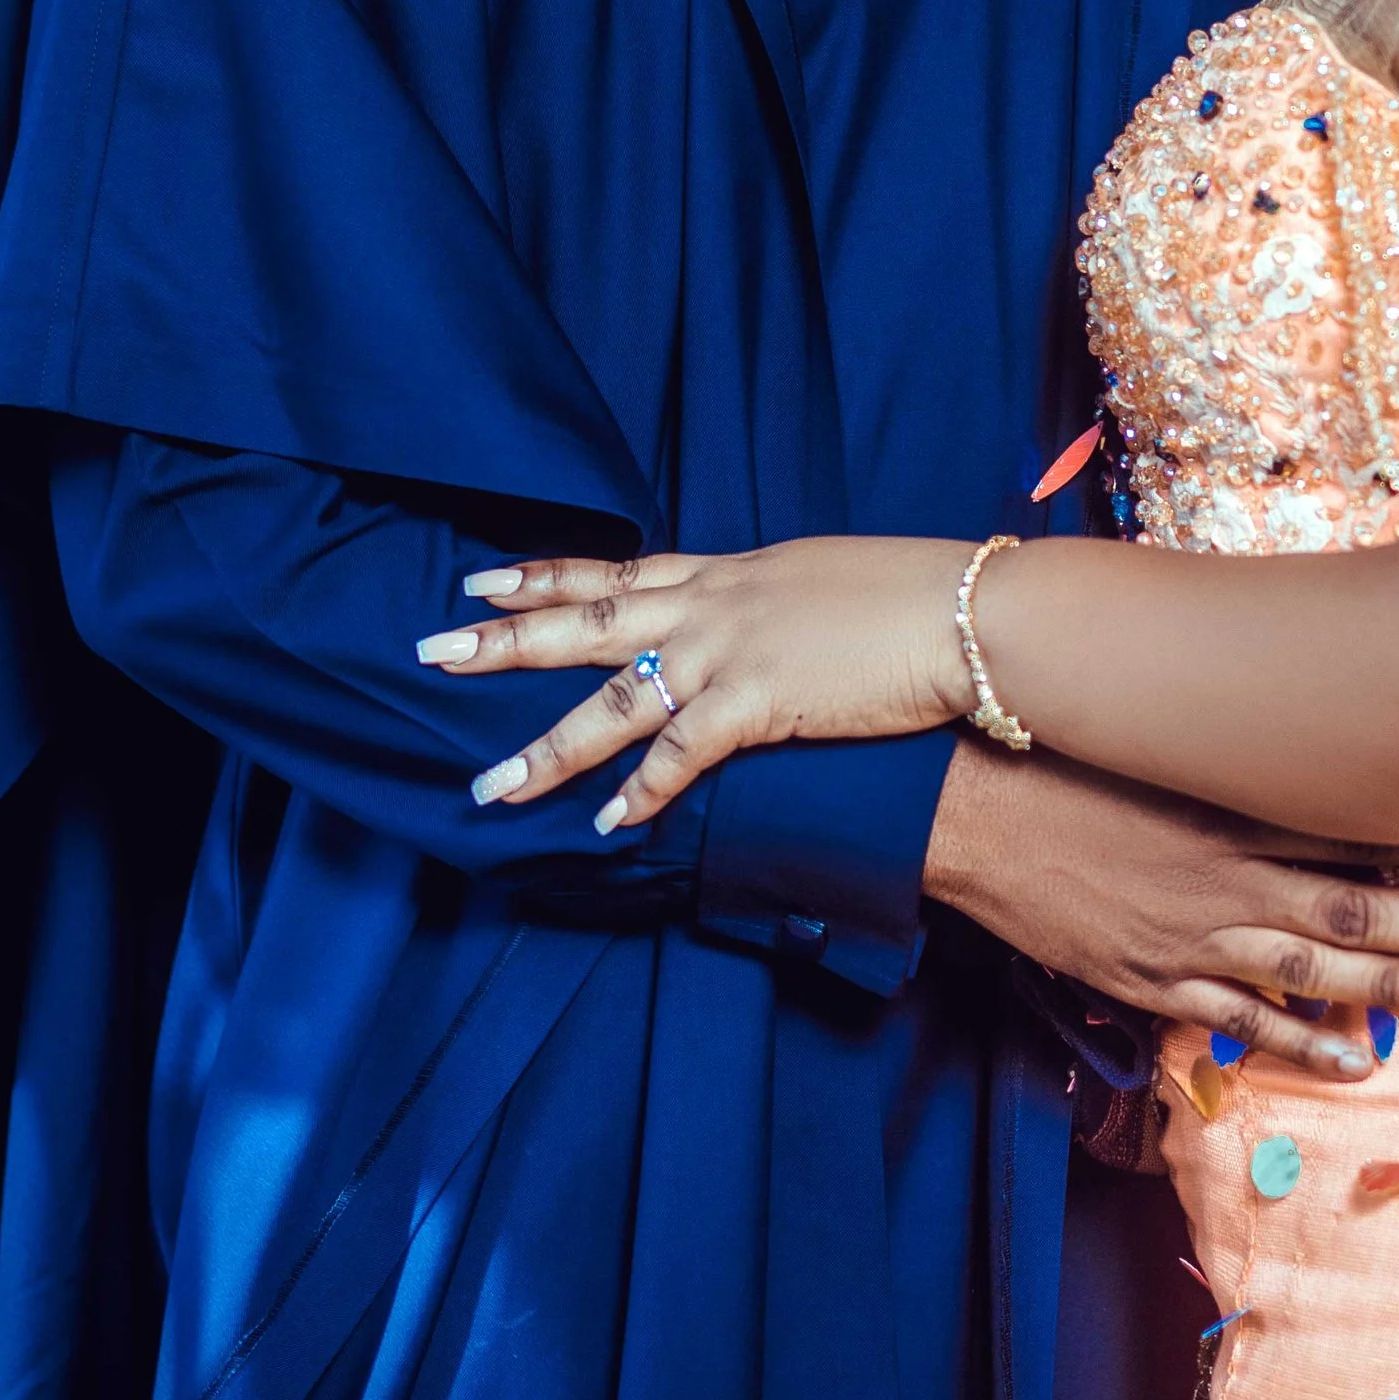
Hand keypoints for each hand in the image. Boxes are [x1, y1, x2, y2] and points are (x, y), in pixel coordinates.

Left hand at [421, 538, 971, 831]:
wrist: (967, 610)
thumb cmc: (914, 594)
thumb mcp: (825, 580)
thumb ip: (776, 601)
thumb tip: (763, 620)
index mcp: (730, 574)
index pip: (618, 574)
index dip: (545, 577)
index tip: (482, 579)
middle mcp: (714, 606)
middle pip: (587, 623)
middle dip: (503, 640)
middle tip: (431, 648)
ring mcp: (731, 652)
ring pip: (614, 701)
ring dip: (548, 748)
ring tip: (490, 785)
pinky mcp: (761, 702)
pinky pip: (681, 756)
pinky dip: (642, 793)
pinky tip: (606, 826)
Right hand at [926, 737, 1398, 1082]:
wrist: (967, 809)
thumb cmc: (1062, 759)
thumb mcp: (1158, 737)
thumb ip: (1231, 741)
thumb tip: (1303, 721)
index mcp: (1230, 805)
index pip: (1353, 826)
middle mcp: (1223, 874)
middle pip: (1351, 906)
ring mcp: (1189, 935)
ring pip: (1309, 971)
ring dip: (1386, 987)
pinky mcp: (1150, 979)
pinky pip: (1237, 1020)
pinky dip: (1297, 1041)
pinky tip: (1350, 1057)